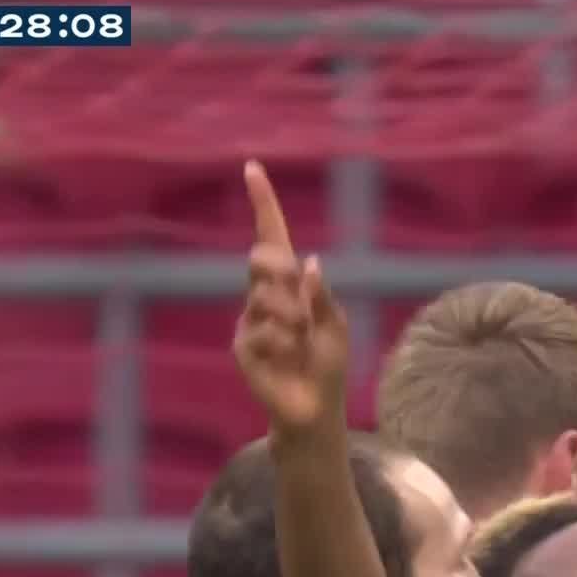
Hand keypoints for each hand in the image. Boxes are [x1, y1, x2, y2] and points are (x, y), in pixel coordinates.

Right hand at [233, 160, 347, 431]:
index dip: (263, 204)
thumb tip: (310, 262)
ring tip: (300, 344)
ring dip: (292, 321)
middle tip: (301, 307)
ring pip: (266, 298)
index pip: (272, 237)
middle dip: (281, 273)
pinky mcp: (242, 345)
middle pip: (264, 258)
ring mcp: (249, 319)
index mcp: (290, 286)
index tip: (253, 168)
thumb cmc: (326, 366)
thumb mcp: (333, 326)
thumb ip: (321, 297)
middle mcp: (264, 296)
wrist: (313, 409)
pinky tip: (287, 361)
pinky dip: (283, 345)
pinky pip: (262, 331)